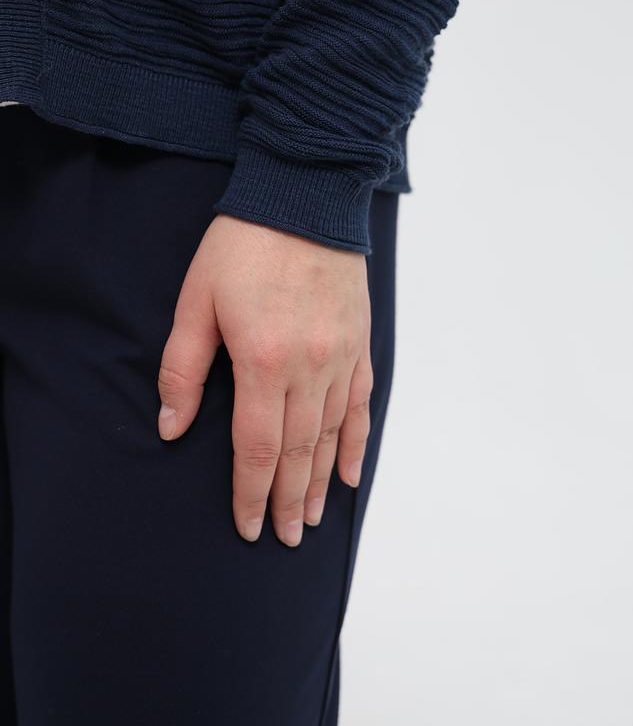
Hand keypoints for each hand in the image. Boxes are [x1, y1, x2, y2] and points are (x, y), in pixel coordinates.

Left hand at [156, 214, 373, 546]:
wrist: (304, 195)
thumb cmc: (242, 244)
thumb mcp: (196, 300)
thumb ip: (183, 369)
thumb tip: (172, 428)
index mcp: (264, 361)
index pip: (257, 447)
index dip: (250, 493)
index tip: (246, 527)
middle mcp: (310, 367)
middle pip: (297, 451)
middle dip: (287, 500)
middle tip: (282, 537)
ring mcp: (341, 356)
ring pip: (331, 436)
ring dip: (320, 481)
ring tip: (312, 518)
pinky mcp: (359, 342)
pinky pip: (362, 404)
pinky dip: (356, 443)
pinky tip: (351, 473)